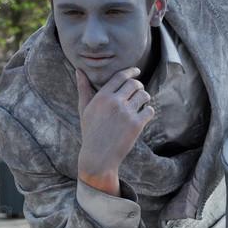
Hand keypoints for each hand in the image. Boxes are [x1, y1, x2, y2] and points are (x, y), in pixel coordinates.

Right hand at [76, 67, 153, 193]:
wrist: (98, 157)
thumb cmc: (91, 132)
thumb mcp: (84, 110)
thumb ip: (83, 89)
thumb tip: (79, 70)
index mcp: (102, 97)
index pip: (120, 76)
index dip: (131, 71)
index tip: (136, 71)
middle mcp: (115, 102)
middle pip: (134, 84)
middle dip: (139, 85)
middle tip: (139, 90)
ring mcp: (126, 113)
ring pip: (144, 95)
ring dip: (145, 97)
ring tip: (142, 102)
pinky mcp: (136, 125)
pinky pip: (149, 110)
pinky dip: (148, 111)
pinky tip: (144, 115)